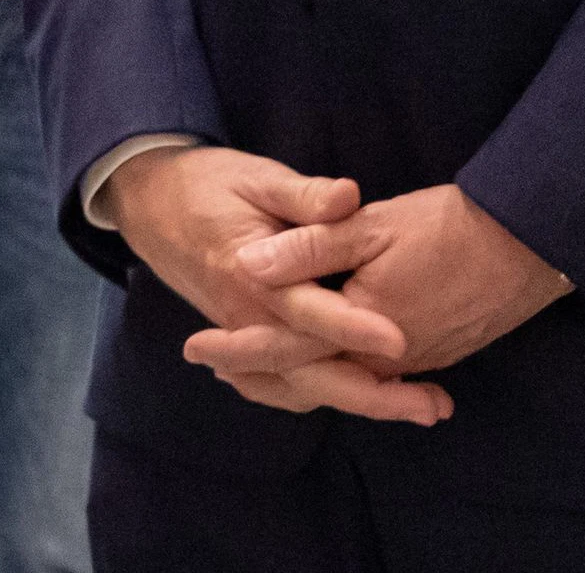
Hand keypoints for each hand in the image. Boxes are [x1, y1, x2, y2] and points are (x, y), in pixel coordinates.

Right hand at [106, 145, 445, 424]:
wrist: (150, 202)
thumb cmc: (207, 184)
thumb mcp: (256, 176)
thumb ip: (304, 195)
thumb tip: (349, 196)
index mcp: (251, 276)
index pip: (310, 312)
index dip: (355, 328)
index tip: (402, 342)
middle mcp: (246, 319)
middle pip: (312, 372)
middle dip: (375, 394)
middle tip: (434, 406)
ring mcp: (243, 336)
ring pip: (301, 388)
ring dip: (358, 402)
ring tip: (418, 408)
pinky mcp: (243, 340)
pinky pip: (280, 386)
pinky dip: (320, 397)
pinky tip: (360, 396)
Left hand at [218, 182, 570, 391]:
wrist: (531, 243)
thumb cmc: (448, 226)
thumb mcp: (370, 225)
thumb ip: (308, 247)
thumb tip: (248, 265)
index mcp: (361, 328)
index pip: (285, 348)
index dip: (237, 348)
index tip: (195, 347)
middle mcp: (387, 359)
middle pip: (311, 379)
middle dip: (259, 375)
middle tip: (214, 368)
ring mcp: (417, 362)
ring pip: (344, 383)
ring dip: (298, 377)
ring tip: (254, 372)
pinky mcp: (438, 354)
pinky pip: (375, 379)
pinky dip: (340, 374)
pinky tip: (324, 360)